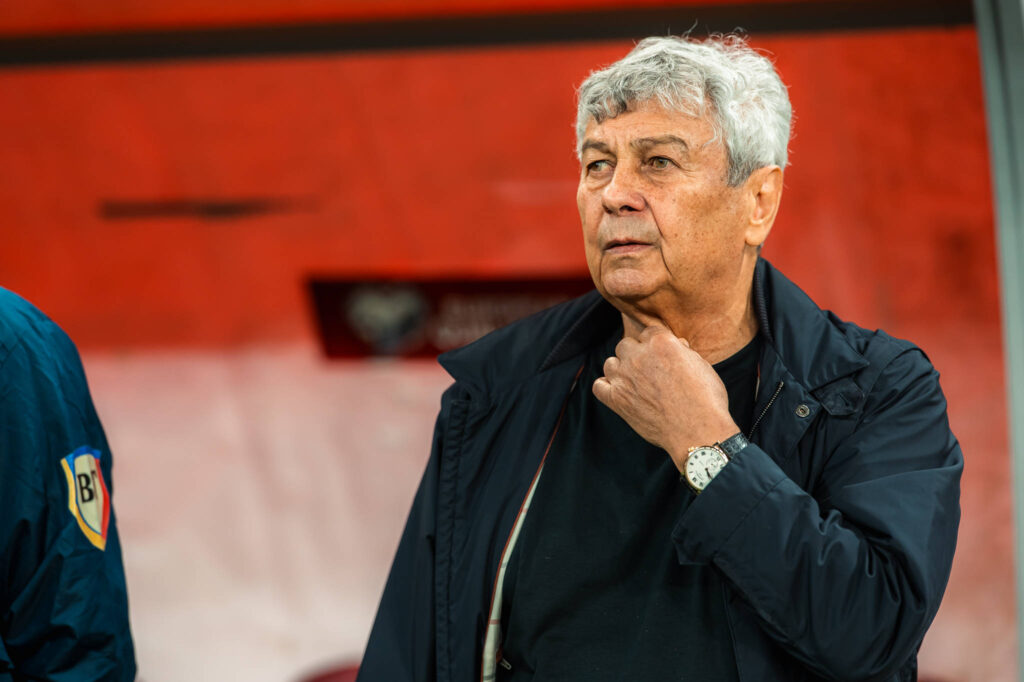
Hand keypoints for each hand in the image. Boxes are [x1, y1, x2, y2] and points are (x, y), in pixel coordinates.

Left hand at [592, 324, 739, 471]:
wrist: (698, 431)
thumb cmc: (706, 399)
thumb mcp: (701, 366)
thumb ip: (683, 352)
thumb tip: (677, 344)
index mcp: (661, 342)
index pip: (648, 332)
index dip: (654, 344)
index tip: (660, 356)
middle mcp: (638, 356)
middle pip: (625, 345)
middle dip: (635, 355)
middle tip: (648, 371)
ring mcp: (624, 377)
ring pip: (610, 363)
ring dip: (620, 370)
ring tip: (634, 383)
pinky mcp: (616, 399)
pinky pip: (598, 386)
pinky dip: (606, 388)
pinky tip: (618, 393)